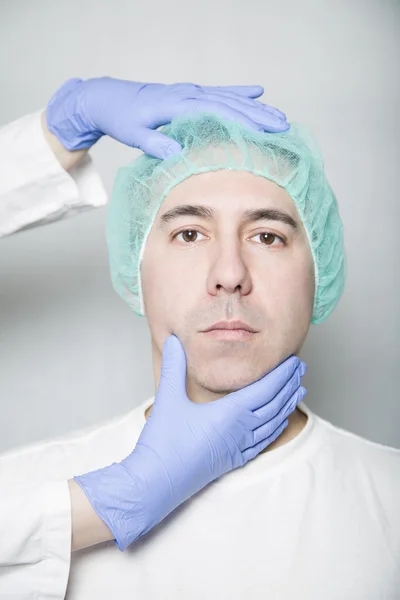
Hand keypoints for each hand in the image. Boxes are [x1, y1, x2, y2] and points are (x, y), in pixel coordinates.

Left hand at [46, 77, 288, 158]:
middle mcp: (188, 94)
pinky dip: (239, 93)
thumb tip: (177, 152)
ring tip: (279, 116)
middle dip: (259, 115)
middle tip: (283, 126)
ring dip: (255, 107)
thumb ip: (154, 143)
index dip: (242, 121)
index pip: (217, 112)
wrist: (108, 98)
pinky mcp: (190, 93)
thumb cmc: (122, 118)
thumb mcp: (134, 134)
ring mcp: (191, 91)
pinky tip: (257, 92)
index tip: (264, 131)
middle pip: (230, 103)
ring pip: (229, 98)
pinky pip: (220, 93)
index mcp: (177, 104)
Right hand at [74, 335, 305, 550]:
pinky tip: (279, 424)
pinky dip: (276, 429)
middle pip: (275, 404)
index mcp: (230, 413)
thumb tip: (174, 340)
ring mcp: (239, 447)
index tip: (294, 361)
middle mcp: (241, 431)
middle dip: (290, 385)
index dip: (282, 374)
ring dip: (287, 405)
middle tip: (301, 369)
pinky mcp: (233, 460)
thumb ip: (174, 366)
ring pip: (273, 424)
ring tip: (299, 392)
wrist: (157, 482)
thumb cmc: (163, 443)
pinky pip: (263, 442)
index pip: (266, 389)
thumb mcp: (168, 398)